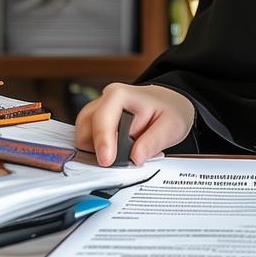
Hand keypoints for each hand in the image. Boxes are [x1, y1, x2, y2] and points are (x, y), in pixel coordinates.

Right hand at [75, 83, 195, 165]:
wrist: (169, 104)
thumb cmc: (170, 109)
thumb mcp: (171, 126)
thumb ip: (153, 142)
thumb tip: (135, 158)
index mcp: (120, 95)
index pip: (102, 120)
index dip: (103, 142)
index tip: (107, 161)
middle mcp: (104, 100)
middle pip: (86, 130)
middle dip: (101, 149)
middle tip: (126, 158)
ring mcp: (97, 111)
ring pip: (83, 137)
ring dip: (100, 151)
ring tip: (127, 151)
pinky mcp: (95, 122)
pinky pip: (88, 140)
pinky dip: (101, 150)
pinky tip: (121, 149)